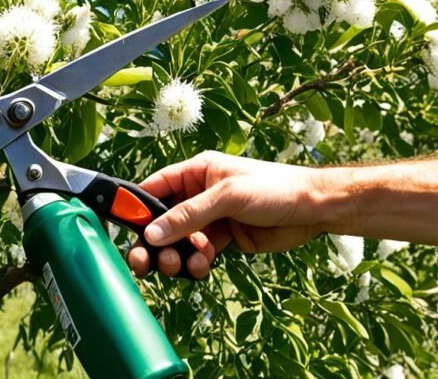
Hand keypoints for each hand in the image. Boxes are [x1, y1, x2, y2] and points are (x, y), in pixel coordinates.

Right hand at [126, 151, 325, 278]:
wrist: (315, 209)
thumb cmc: (274, 188)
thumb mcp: (227, 197)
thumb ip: (188, 215)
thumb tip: (152, 234)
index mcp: (196, 172)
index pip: (154, 189)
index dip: (136, 209)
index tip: (123, 230)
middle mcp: (198, 194)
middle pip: (161, 220)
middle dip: (151, 242)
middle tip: (143, 263)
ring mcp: (210, 218)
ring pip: (178, 241)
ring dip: (174, 256)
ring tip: (180, 265)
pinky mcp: (224, 239)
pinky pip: (198, 254)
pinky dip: (195, 263)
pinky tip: (203, 265)